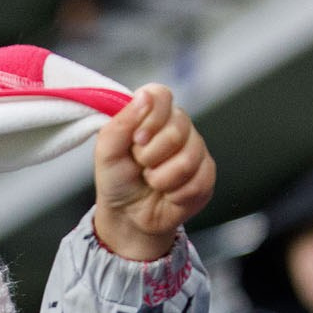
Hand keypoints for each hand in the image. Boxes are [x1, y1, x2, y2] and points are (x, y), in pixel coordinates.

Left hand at [92, 84, 214, 261]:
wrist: (128, 216)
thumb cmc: (117, 180)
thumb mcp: (107, 152)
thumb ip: (121, 122)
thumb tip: (144, 96)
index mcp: (153, 114)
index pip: (162, 96)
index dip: (151, 118)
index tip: (136, 140)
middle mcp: (178, 126)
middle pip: (177, 130)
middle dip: (150, 156)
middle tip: (141, 166)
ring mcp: (196, 150)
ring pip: (188, 159)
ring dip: (162, 178)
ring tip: (152, 181)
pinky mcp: (206, 175)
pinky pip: (198, 182)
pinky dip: (176, 194)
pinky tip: (168, 194)